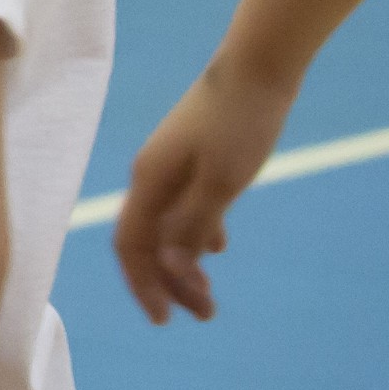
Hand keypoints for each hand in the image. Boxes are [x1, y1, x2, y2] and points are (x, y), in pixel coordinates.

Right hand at [114, 61, 300, 322]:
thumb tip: (171, 268)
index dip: (144, 285)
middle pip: (148, 242)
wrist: (257, 69)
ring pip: (167, 227)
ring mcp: (171, 166)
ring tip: (210, 292)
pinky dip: (196, 234)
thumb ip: (192, 224)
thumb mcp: (221, 182)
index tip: (164, 320)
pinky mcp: (193, 158)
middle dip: (170, 283)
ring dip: (184, 263)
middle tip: (205, 315)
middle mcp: (151, 177)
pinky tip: (217, 248)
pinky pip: (185, 208)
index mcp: (149, 182)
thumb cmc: (239, 124)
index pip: (131, 245)